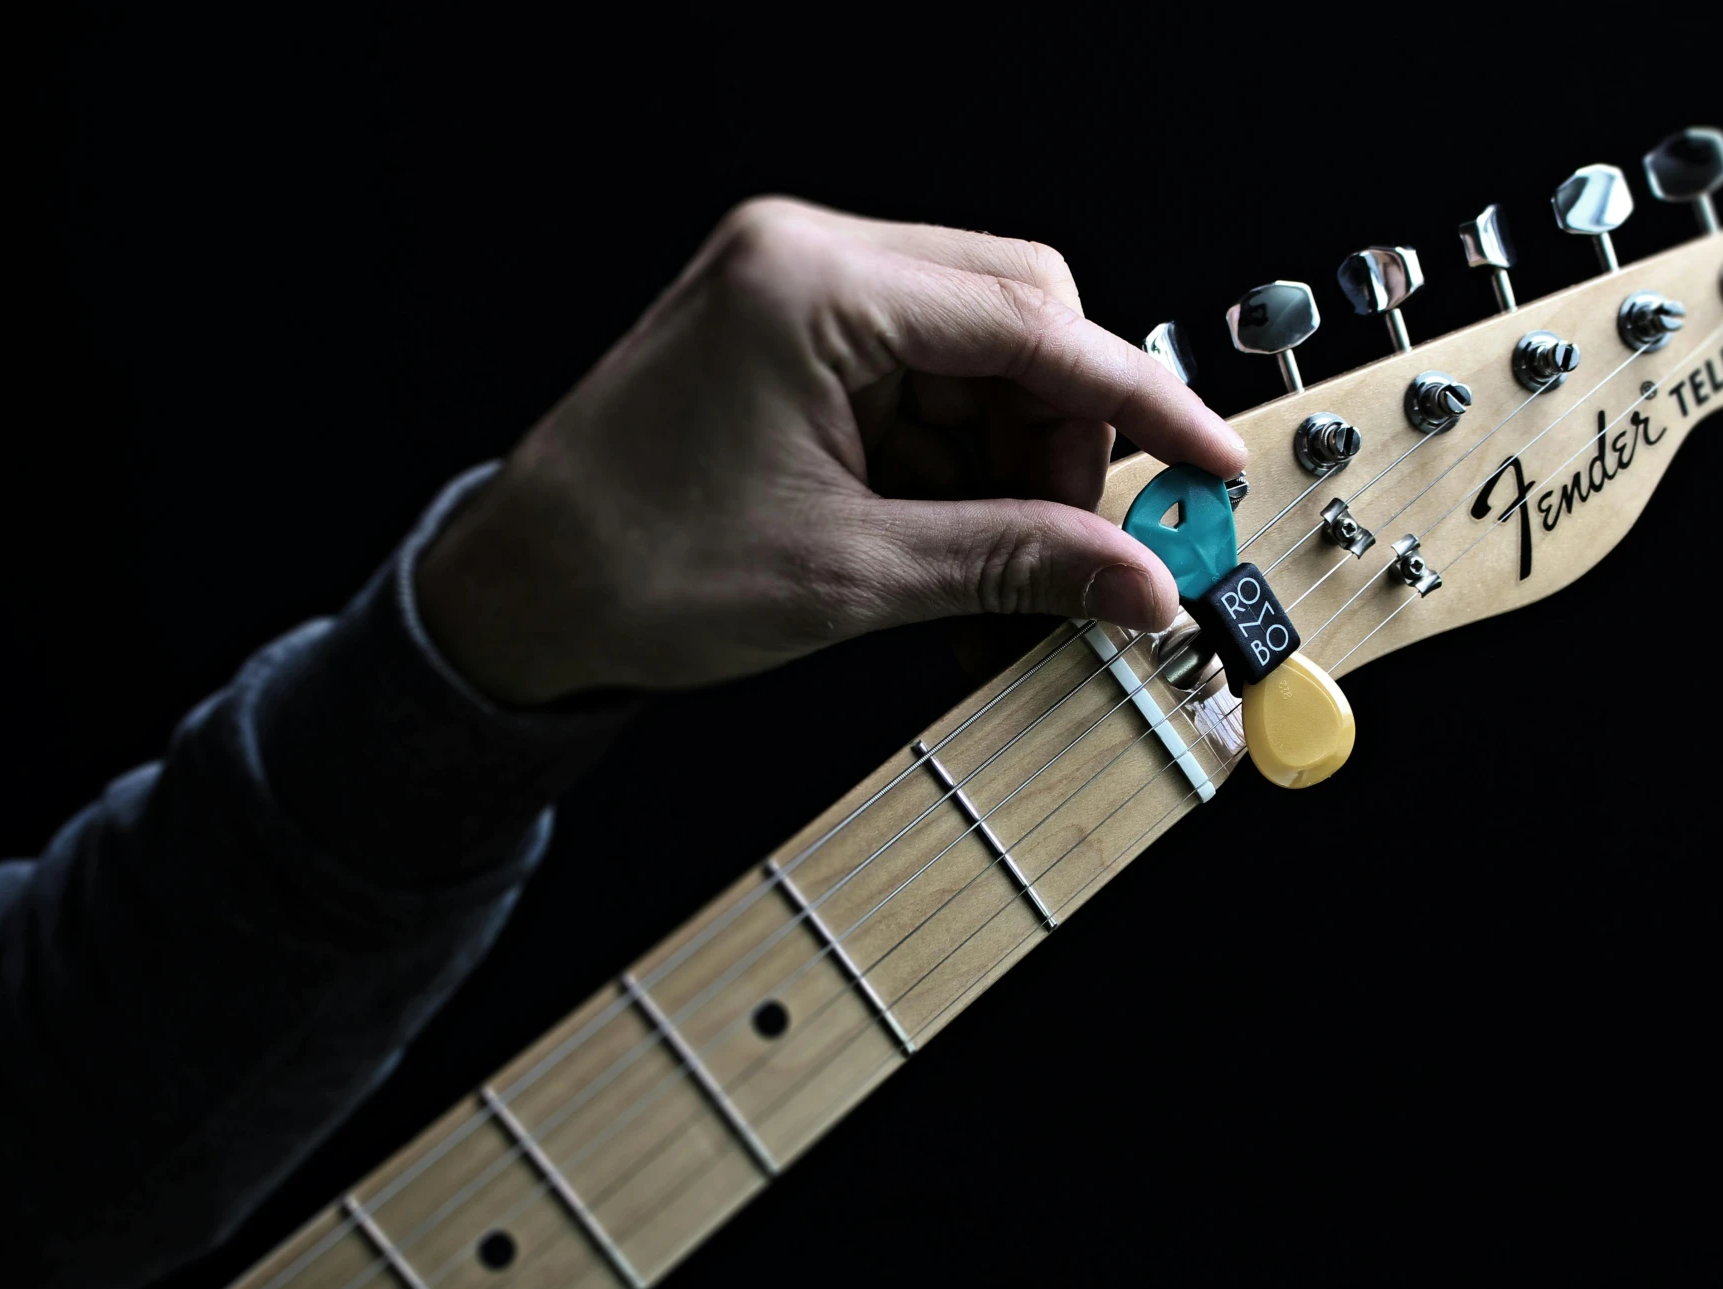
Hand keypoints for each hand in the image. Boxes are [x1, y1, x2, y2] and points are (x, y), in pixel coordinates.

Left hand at [414, 197, 1246, 702]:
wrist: (516, 597)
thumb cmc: (635, 572)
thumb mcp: (851, 577)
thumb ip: (1014, 564)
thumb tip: (1138, 581)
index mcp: (812, 287)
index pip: (1031, 323)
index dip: (1140, 400)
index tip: (1206, 461)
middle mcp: (809, 258)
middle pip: (1019, 314)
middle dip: (1068, 435)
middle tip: (1083, 545)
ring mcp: (800, 288)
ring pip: (982, 350)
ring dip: (1015, 458)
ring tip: (1003, 565)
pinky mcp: (796, 332)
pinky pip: (927, 378)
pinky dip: (960, 459)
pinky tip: (955, 536)